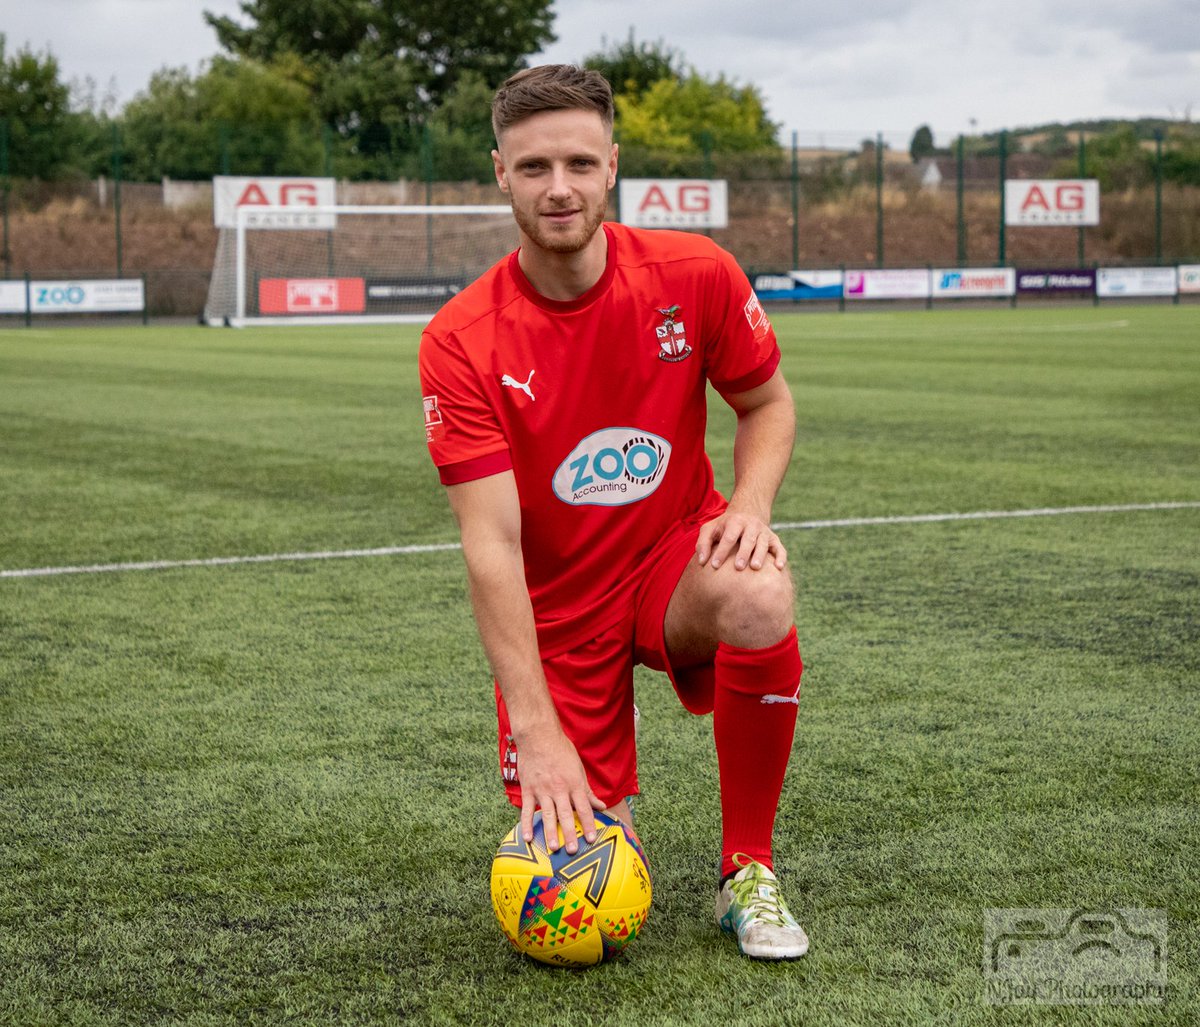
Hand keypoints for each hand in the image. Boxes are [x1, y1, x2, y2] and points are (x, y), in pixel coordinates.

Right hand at [517, 728, 604, 854]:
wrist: (539, 735)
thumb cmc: (561, 750)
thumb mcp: (578, 768)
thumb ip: (587, 790)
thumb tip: (600, 805)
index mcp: (574, 783)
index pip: (584, 807)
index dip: (589, 824)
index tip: (592, 839)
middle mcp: (559, 788)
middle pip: (566, 814)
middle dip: (570, 833)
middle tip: (573, 850)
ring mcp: (542, 789)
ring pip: (547, 814)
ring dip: (550, 832)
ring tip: (554, 848)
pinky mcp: (528, 789)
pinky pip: (527, 809)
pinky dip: (526, 824)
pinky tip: (527, 837)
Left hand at [696, 507, 786, 571]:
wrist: (747, 513)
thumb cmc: (724, 527)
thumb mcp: (710, 529)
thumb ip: (703, 543)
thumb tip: (702, 561)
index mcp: (734, 522)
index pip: (728, 537)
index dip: (722, 551)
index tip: (714, 565)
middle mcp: (751, 525)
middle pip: (748, 540)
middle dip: (743, 553)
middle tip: (737, 567)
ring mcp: (764, 532)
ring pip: (763, 543)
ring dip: (760, 555)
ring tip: (755, 567)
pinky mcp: (774, 539)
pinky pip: (780, 548)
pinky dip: (781, 557)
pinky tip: (778, 567)